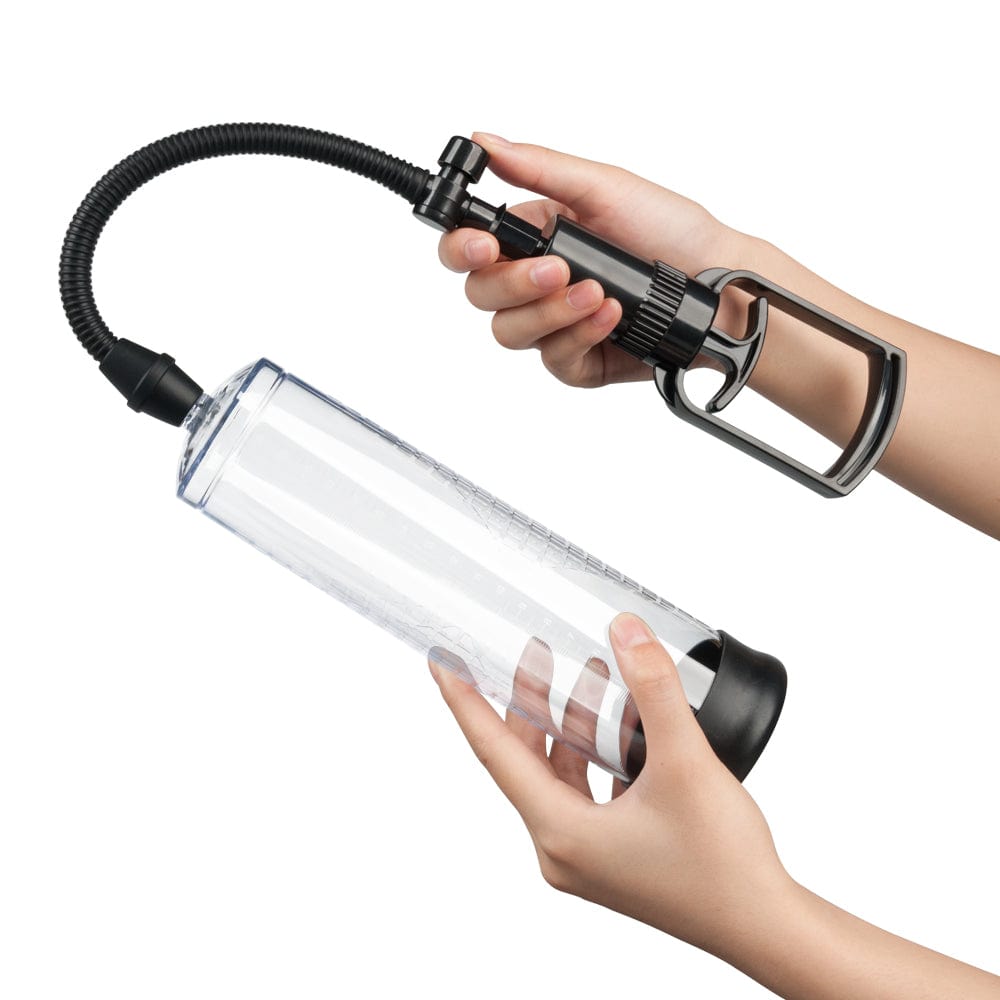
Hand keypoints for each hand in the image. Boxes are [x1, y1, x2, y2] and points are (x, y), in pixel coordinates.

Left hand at [427, 612, 792, 956]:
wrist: (765, 925)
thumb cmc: (723, 866)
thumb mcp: (685, 761)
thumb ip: (654, 689)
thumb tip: (626, 632)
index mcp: (560, 832)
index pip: (494, 752)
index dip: (465, 701)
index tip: (442, 662)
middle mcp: (561, 848)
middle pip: (526, 758)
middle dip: (530, 700)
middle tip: (534, 650)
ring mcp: (585, 856)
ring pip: (559, 773)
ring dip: (572, 723)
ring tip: (591, 675)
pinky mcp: (611, 855)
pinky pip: (586, 790)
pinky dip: (597, 752)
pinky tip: (626, 724)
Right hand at [437, 133, 739, 388]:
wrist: (716, 284)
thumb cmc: (669, 230)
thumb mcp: (605, 187)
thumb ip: (539, 168)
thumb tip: (484, 142)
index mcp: (532, 235)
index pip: (469, 248)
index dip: (464, 250)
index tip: (484, 247)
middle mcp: (534, 283)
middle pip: (482, 296)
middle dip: (515, 284)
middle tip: (556, 270)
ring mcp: (553, 324)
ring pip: (511, 333)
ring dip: (551, 312)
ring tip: (597, 293)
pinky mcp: (576, 361)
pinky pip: (553, 359)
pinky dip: (581, 335)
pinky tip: (612, 316)